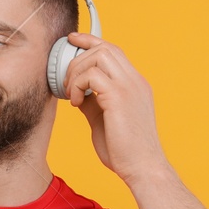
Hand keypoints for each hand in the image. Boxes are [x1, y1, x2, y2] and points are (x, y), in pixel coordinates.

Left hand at [60, 32, 168, 183]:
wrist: (143, 168)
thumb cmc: (124, 150)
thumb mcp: (104, 119)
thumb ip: (92, 102)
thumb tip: (76, 91)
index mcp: (134, 84)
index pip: (113, 50)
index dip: (91, 40)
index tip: (72, 40)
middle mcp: (135, 81)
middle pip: (105, 47)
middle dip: (78, 56)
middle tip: (66, 81)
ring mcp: (129, 87)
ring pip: (98, 55)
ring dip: (77, 71)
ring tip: (71, 95)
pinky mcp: (119, 97)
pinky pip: (92, 75)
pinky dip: (78, 85)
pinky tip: (76, 104)